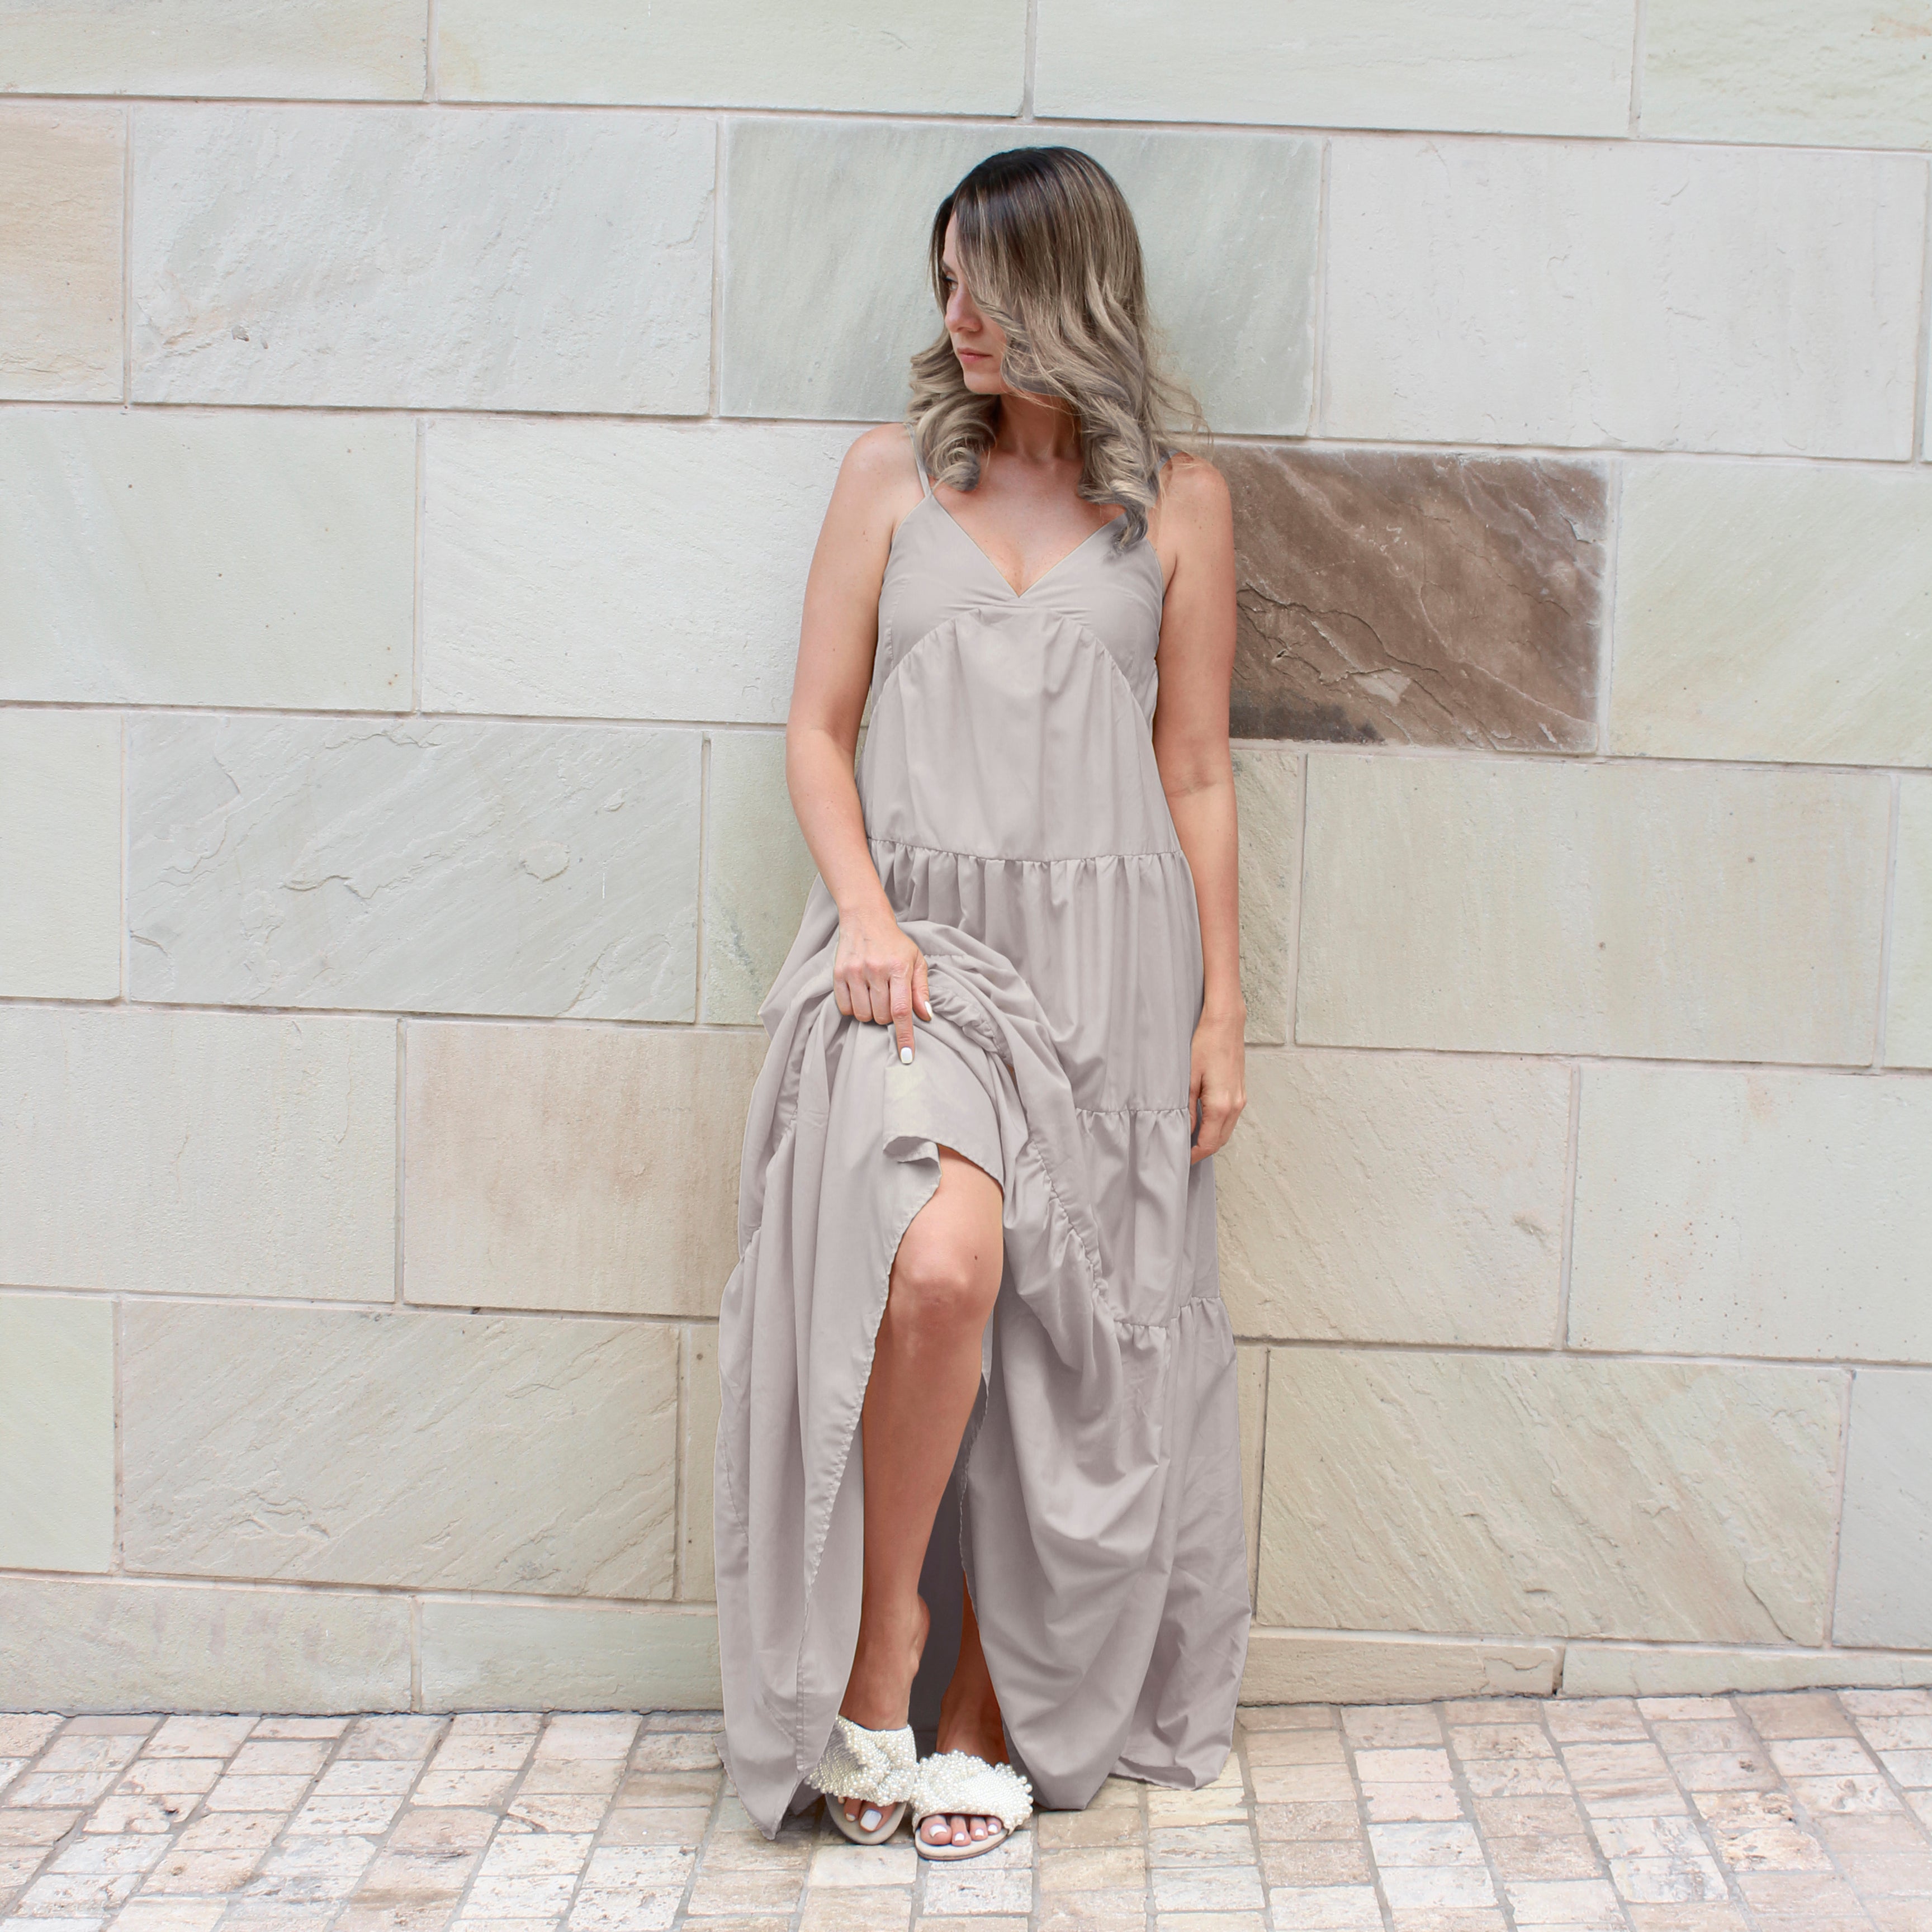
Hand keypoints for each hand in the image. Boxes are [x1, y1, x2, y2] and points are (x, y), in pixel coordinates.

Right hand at [832, 904, 932, 1062]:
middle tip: (889, 999)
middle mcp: (876, 970)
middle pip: (881, 1017)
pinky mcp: (838, 973)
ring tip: (875, 995)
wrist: (865, 919)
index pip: (901, 1010)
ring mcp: (855, 972)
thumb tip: (926, 1016)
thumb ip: (921, 990)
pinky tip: (861, 994)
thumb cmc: (895, 943)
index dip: (904, 1036)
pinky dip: (854, 1008)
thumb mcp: (916, 961)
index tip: (906, 1056)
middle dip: (887, 1017)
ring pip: (863, 1015)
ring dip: (871, 1013)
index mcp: (899, 968)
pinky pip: (845, 1007)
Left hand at [1188, 1008, 1245, 1163]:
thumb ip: (1187, 1108)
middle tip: (1183, 1153)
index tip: (1180, 1159)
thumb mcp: (1188, 1078)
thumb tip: (1185, 1129)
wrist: (1225, 1023)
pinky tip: (1203, 1123)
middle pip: (1220, 1141)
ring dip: (1211, 1139)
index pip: (1208, 1143)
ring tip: (1190, 1140)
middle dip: (1203, 1150)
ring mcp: (1241, 1099)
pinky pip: (1230, 1119)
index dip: (1194, 1154)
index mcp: (1221, 1106)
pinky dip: (1218, 1127)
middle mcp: (1235, 1106)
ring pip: (1226, 1131)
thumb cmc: (1205, 1044)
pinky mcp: (1241, 1092)